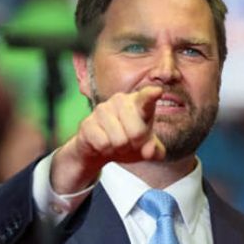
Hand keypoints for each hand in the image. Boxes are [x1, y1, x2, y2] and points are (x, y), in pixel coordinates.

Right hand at [51, 86, 166, 192]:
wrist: (101, 149)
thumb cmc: (130, 142)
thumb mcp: (147, 149)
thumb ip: (155, 151)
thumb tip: (149, 151)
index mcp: (139, 103)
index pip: (146, 98)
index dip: (151, 95)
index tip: (157, 92)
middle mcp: (120, 101)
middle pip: (136, 132)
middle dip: (135, 144)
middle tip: (130, 142)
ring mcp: (102, 109)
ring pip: (119, 141)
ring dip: (120, 148)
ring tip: (116, 143)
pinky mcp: (87, 123)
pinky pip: (103, 144)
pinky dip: (106, 150)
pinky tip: (103, 144)